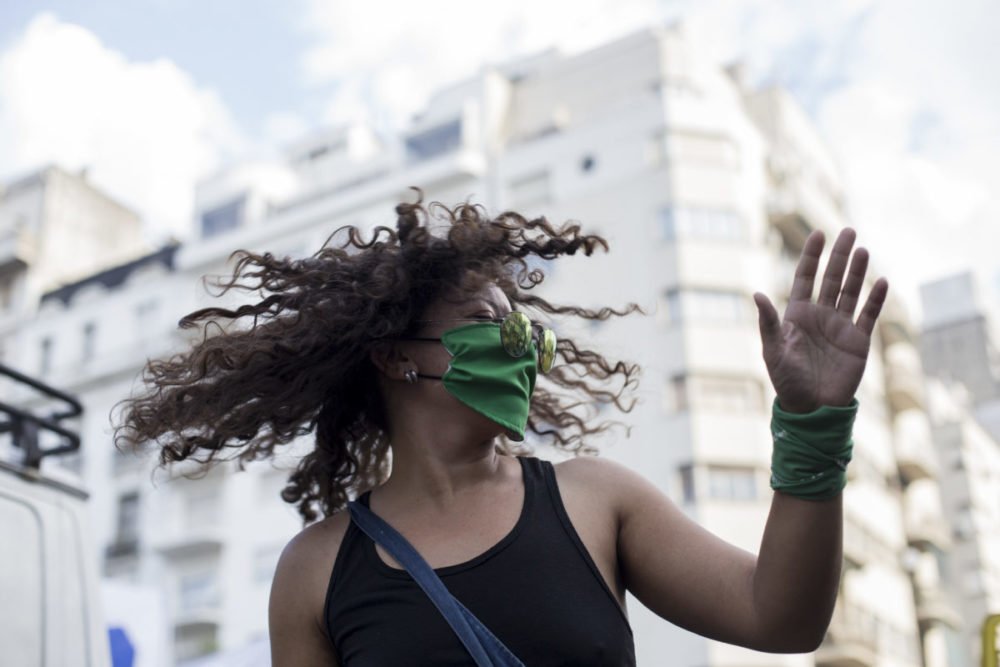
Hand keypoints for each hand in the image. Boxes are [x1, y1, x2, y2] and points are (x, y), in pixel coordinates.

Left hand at [753, 228, 888, 413]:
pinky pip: (869, 315)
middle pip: (831, 279)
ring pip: (850, 292)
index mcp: (797, 315)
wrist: (812, 408)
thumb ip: (769, 322)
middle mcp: (820, 316)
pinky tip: (882, 281)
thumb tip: (757, 294)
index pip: (806, 279)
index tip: (818, 234)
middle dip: (838, 256)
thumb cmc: (787, 381)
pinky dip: (876, 299)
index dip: (811, 257)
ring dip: (857, 271)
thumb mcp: (774, 350)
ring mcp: (840, 327)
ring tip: (862, 249)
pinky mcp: (858, 341)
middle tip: (848, 230)